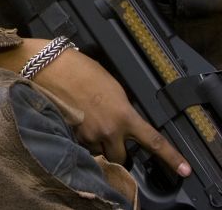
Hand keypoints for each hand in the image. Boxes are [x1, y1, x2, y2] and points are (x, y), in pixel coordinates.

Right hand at [31, 41, 190, 176]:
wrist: (52, 68)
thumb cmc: (83, 70)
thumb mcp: (113, 88)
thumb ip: (123, 109)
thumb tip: (124, 121)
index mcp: (125, 115)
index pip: (153, 141)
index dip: (172, 157)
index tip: (185, 170)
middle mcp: (109, 131)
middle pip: (121, 158)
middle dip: (117, 151)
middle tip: (111, 138)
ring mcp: (90, 135)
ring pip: (99, 152)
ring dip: (97, 144)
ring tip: (88, 122)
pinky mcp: (72, 136)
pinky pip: (82, 145)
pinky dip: (81, 137)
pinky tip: (76, 120)